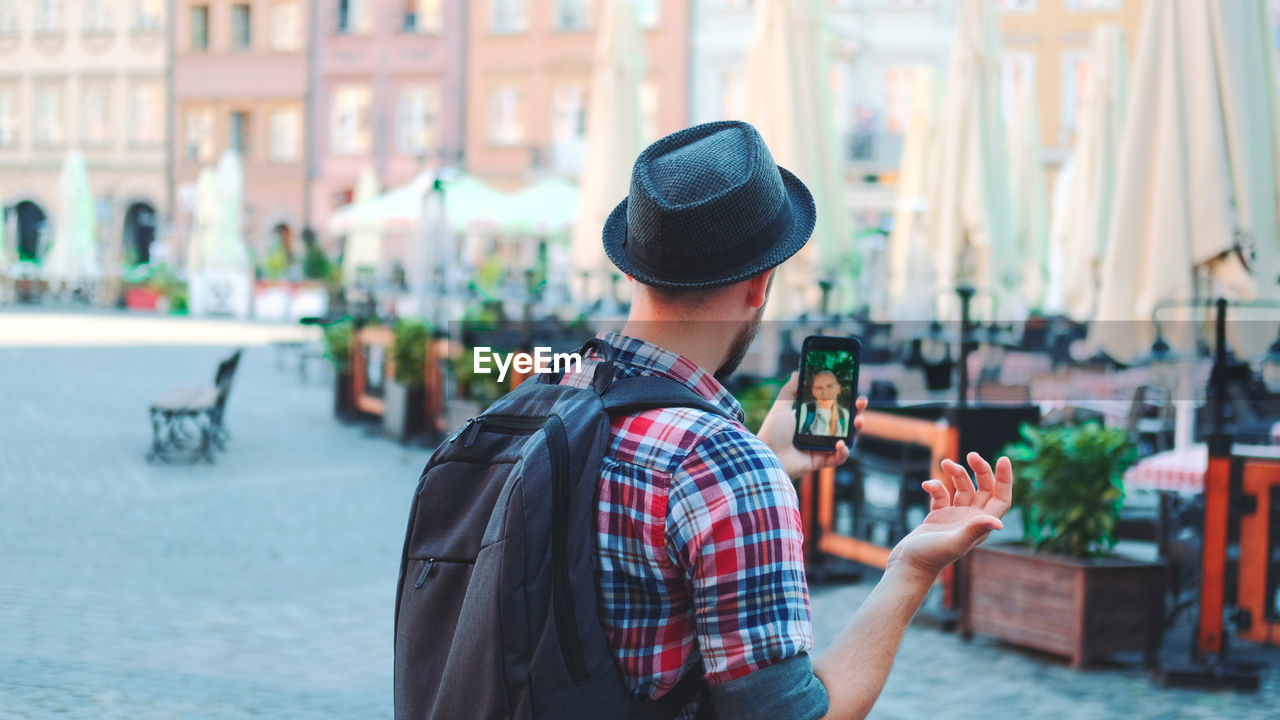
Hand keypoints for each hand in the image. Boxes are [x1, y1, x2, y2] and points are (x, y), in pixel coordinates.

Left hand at [756, 371, 868, 477]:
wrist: (766, 454)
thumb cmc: (772, 431)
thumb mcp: (781, 406)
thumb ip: (790, 389)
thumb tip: (797, 372)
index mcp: (810, 419)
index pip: (832, 408)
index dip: (845, 401)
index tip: (854, 392)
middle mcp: (818, 433)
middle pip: (843, 423)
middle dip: (856, 412)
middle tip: (861, 403)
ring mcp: (820, 447)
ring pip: (846, 439)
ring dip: (855, 431)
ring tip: (858, 421)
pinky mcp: (821, 461)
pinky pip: (838, 458)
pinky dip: (843, 452)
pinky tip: (840, 443)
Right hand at [886, 453, 1012, 583]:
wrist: (908, 566)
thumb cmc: (931, 558)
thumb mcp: (954, 542)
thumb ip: (974, 530)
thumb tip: (998, 523)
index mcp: (980, 525)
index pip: (1001, 498)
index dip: (1005, 479)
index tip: (1002, 459)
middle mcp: (971, 520)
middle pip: (984, 489)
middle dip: (980, 470)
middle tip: (972, 455)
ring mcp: (955, 518)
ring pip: (962, 488)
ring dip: (956, 474)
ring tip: (945, 462)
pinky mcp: (938, 517)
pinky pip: (942, 495)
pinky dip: (936, 486)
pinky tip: (927, 485)